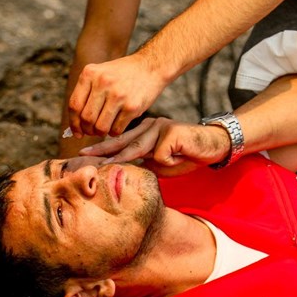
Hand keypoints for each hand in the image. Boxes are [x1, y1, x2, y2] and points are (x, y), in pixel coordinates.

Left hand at [67, 53, 166, 138]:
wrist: (151, 66)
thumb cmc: (122, 74)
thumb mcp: (100, 73)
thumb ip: (86, 94)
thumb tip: (75, 125)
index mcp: (90, 73)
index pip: (74, 105)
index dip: (73, 123)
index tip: (76, 132)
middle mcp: (103, 82)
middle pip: (86, 118)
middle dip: (87, 130)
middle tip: (91, 132)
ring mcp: (118, 95)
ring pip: (100, 127)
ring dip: (100, 133)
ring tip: (104, 129)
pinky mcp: (132, 106)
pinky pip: (116, 129)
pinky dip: (114, 132)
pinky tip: (116, 125)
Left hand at [80, 117, 230, 176]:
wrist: (214, 145)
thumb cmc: (187, 154)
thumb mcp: (161, 162)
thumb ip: (144, 162)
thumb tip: (125, 170)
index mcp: (146, 132)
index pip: (121, 142)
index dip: (103, 150)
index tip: (85, 156)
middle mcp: (150, 126)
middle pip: (123, 141)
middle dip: (102, 150)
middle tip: (82, 156)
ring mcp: (160, 127)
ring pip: (138, 147)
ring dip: (123, 158)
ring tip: (107, 164)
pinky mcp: (171, 132)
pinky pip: (161, 154)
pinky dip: (169, 162)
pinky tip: (181, 156)